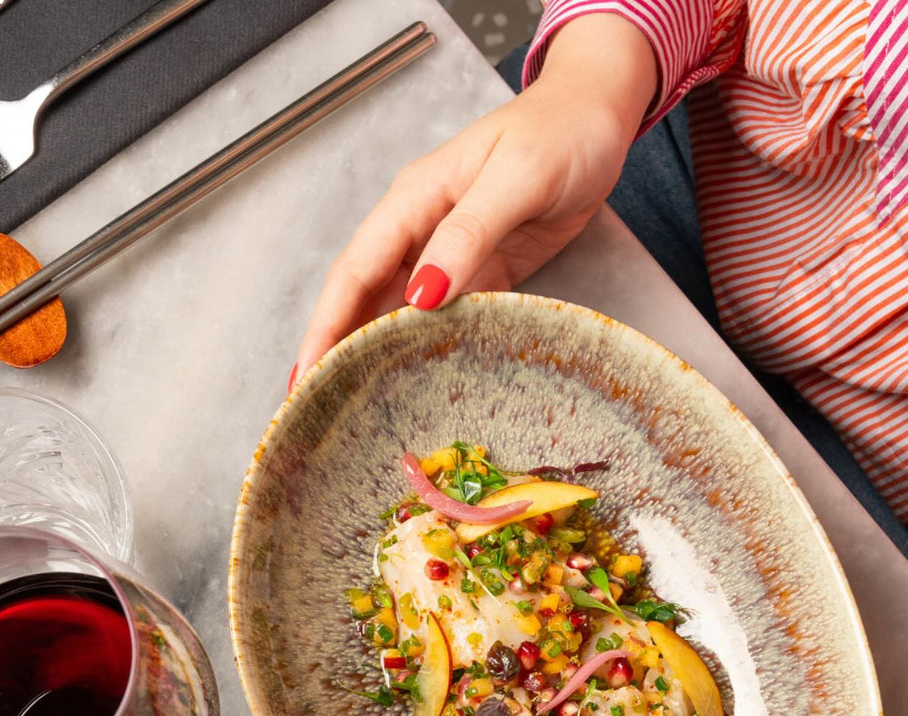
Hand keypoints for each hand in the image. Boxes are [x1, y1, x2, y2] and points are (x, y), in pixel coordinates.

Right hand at [293, 15, 657, 382]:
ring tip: (359, 407)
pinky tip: (417, 382)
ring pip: (399, 312)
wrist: (600, 115)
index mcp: (415, 199)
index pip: (354, 271)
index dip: (326, 325)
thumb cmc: (562, 132)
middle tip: (319, 407)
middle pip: (365, 297)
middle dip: (337, 349)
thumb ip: (468, 232)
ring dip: (377, 355)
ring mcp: (450, 252)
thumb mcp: (516, 176)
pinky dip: (427, 349)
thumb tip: (421, 295)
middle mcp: (422, 228)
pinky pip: (447, 318)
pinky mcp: (484, 271)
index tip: (307, 375)